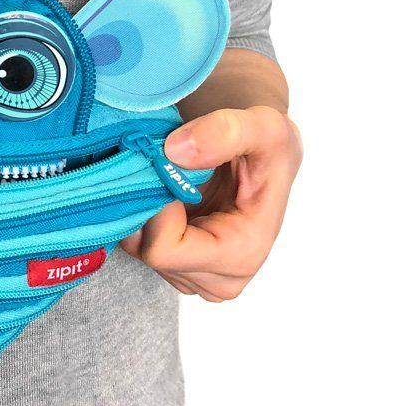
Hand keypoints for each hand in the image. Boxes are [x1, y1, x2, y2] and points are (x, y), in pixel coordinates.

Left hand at [121, 105, 301, 301]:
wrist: (263, 158)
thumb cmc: (267, 147)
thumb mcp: (263, 126)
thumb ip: (225, 132)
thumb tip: (174, 153)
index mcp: (241, 255)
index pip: (164, 251)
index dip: (154, 206)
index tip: (164, 170)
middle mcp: (219, 278)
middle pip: (147, 251)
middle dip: (146, 204)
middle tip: (160, 169)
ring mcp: (195, 276)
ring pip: (138, 248)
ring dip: (142, 207)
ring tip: (166, 179)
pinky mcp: (178, 267)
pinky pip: (138, 243)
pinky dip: (140, 213)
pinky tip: (161, 191)